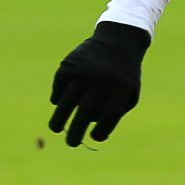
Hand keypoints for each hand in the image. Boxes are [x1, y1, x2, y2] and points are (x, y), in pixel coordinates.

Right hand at [47, 20, 151, 146]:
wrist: (119, 40)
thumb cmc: (124, 75)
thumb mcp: (129, 92)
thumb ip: (115, 113)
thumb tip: (96, 134)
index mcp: (120, 91)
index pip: (108, 118)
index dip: (101, 132)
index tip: (94, 137)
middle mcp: (101, 82)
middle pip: (86, 113)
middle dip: (75, 132)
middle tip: (71, 143)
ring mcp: (84, 72)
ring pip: (67, 101)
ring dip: (59, 118)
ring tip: (55, 128)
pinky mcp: (70, 64)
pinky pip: (60, 84)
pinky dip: (57, 95)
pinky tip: (58, 102)